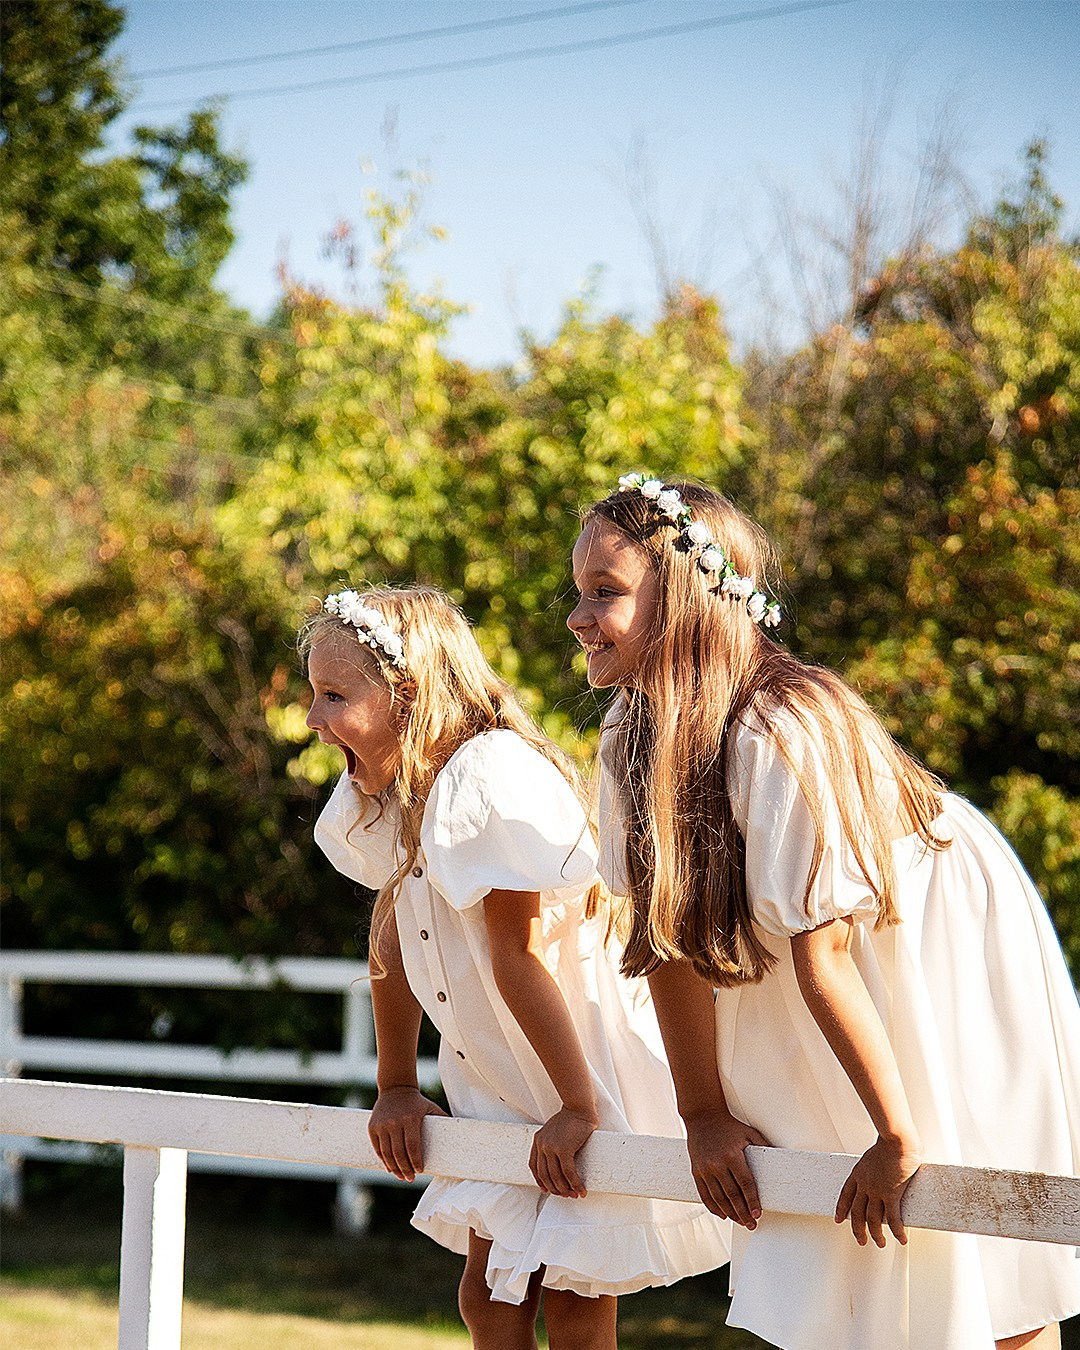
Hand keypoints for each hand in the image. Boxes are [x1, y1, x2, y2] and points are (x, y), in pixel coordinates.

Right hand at [368, 1086, 447, 1181]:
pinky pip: (377, 1148)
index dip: (415, 1161)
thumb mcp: (431, 1107)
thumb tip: (461, 1134)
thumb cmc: (417, 1102)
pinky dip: (383, 1160)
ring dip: (393, 1167)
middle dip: (405, 1169)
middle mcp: (394, 1122)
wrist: (395, 1088)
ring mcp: (382, 1125)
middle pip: (399, 1153)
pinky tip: (390, 1166)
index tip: (419, 1171)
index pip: (413, 1146)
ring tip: (400, 1176)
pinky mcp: (372, 1127)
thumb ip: (442, 1119)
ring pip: (387, 1153)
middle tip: (410, 1178)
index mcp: (410, 1118)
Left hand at [529, 1107, 597, 1197]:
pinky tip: (581, 1189)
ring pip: (556, 1177)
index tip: (547, 1190)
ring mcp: (551, 1147)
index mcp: (538, 1140)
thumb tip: (559, 1163)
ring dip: (566, 1189)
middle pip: (545, 1175)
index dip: (540, 1181)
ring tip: (574, 1194)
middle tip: (566, 1195)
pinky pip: (568, 1173)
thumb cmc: (571, 1118)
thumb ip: (552, 1143)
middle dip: (555, 1189)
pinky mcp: (564, 1149)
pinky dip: (575, 1183)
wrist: (579, 1107)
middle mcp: (542, 1144)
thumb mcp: (554, 1131)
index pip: (534, 1166)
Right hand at [684, 1109, 769, 1227]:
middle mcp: (717, 1164)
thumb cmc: (728, 1126)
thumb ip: (764, 1147)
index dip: (752, 1201)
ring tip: (740, 1222)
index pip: (745, 1184)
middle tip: (751, 1224)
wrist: (702, 1117)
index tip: (758, 1214)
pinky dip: (713, 1207)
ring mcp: (705, 1169)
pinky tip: (723, 1214)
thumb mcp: (749, 1133)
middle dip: (743, 1213)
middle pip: (732, 1195)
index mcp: (732, 1156)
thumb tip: (781, 1159)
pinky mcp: (696, 1171)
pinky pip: (704, 1194)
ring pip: (718, 1198)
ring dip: (730, 1213)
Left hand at [835, 1134, 922, 1247]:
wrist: (895, 1138)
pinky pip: (893, 1219)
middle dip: (857, 1229)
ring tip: (880, 1244)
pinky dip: (897, 1232)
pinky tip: (901, 1239)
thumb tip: (892, 1161)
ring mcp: (876, 1190)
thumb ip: (880, 1161)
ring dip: (876, 1235)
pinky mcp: (891, 1194)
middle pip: (856, 1212)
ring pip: (872, 1220)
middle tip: (860, 1240)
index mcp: (858, 1173)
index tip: (839, 1219)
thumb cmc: (891, 1139)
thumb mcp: (877, 1152)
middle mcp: (865, 1184)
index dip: (841, 1209)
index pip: (845, 1195)